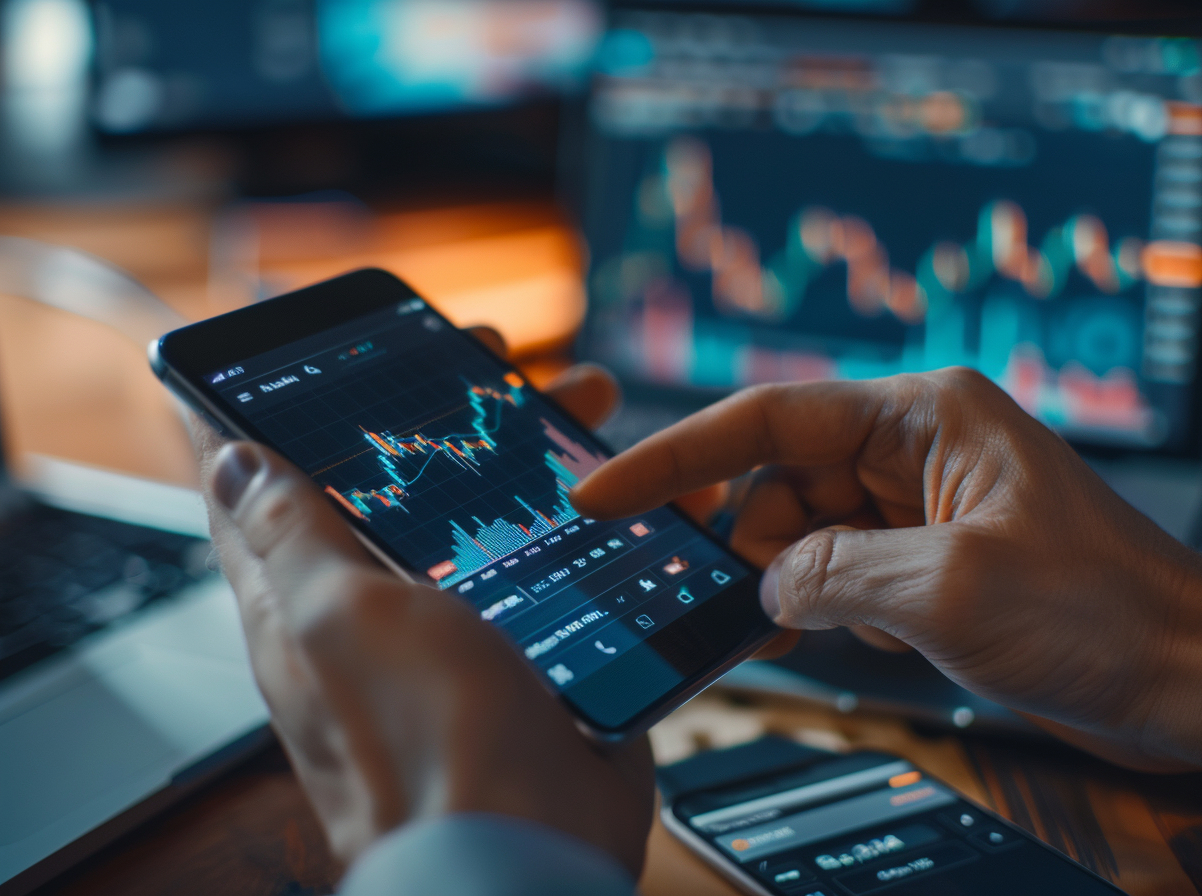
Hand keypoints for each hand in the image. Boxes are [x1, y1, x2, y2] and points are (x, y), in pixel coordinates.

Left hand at [191, 330, 652, 871]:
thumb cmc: (425, 740)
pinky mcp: (534, 653)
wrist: (528, 842)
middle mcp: (382, 609)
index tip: (358, 348)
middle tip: (502, 360)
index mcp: (310, 597)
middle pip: (405, 483)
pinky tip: (635, 495)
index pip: (275, 481)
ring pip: (491, 514)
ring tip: (585, 402)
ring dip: (533, 452)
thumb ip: (290, 534)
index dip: (305, 405)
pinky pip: (557, 567)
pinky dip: (592, 521)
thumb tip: (228, 457)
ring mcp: (463, 630)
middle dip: (453, 411)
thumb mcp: (341, 615)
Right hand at [572, 369, 1201, 771]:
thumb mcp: (944, 590)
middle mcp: (913, 446)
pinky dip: (829, 610)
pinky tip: (867, 644)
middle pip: (778, 481)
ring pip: (805, 534)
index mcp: (921, 414)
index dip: (673, 456)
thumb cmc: (1096, 609)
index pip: (767, 418)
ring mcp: (919, 504)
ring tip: (818, 637)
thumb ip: (828, 575)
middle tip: (726, 606)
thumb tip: (761, 583)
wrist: (1183, 675)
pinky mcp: (928, 558)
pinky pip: (842, 572)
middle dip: (748, 544)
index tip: (601, 495)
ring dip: (795, 588)